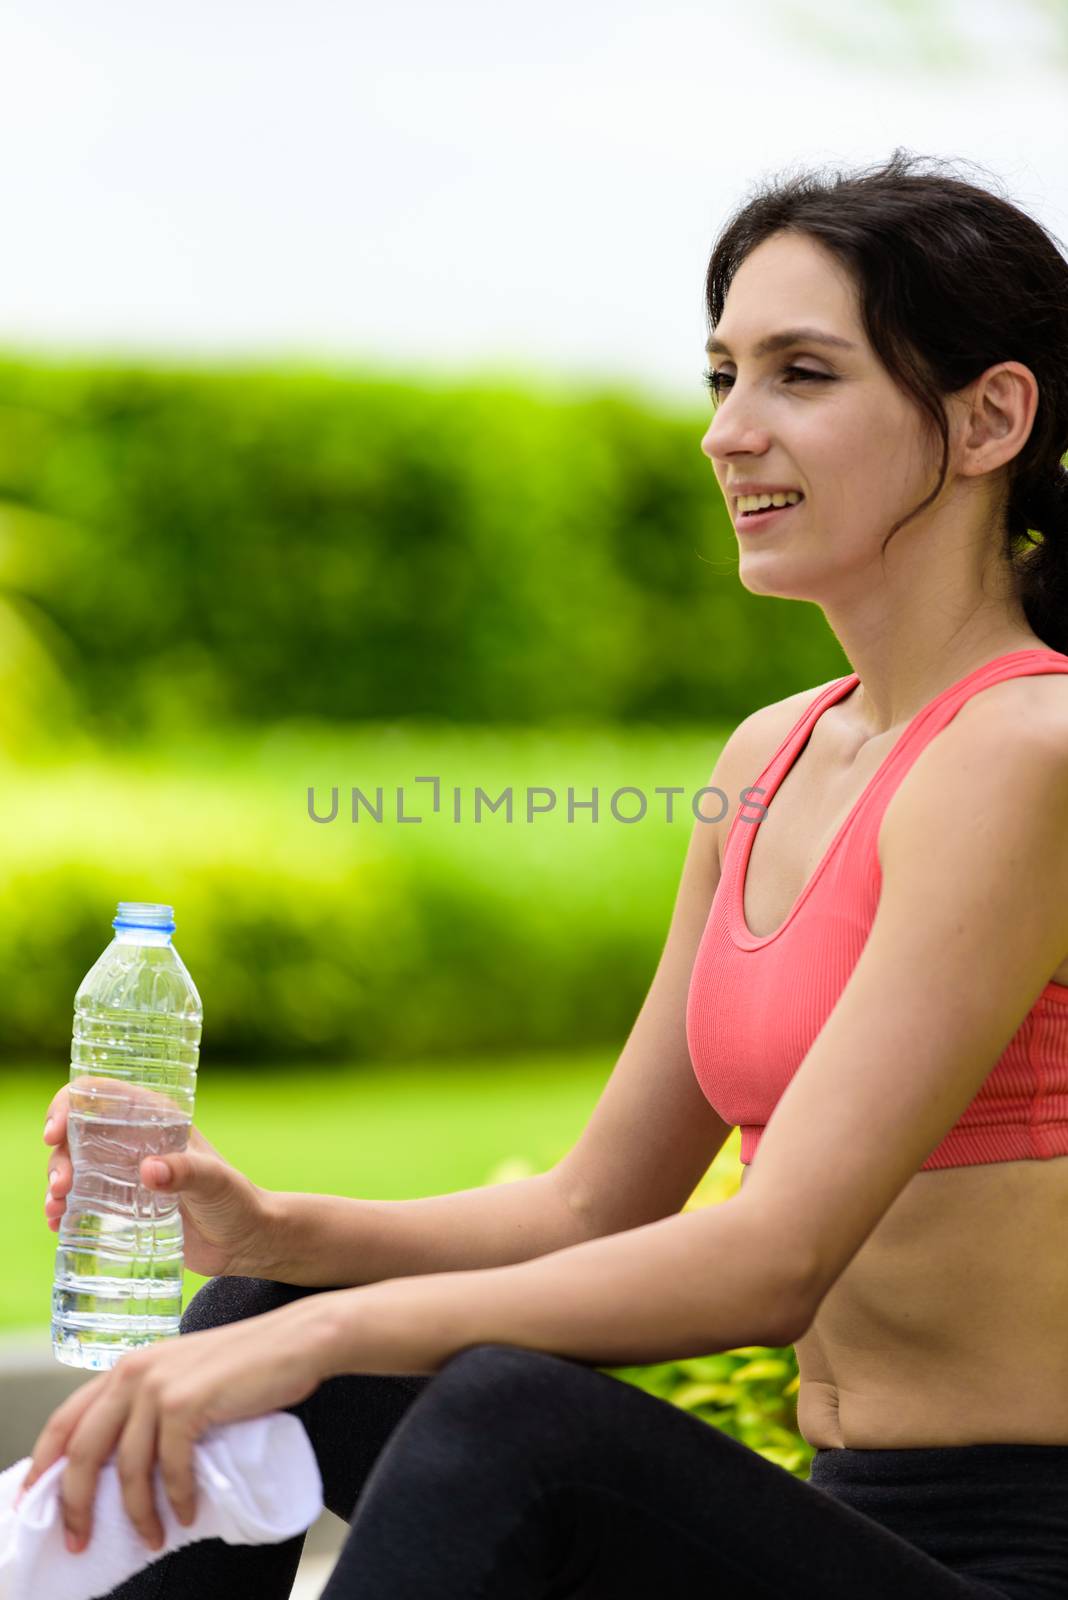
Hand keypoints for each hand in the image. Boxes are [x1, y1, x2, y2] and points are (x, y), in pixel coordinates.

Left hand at [15, 1294, 337, 1554]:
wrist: (295, 1341)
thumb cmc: (245, 1366)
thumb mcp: (183, 1379)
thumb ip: (148, 1408)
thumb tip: (120, 1468)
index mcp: (128, 1366)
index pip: (65, 1420)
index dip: (44, 1465)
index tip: (34, 1502)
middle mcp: (134, 1371)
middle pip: (82, 1452)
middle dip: (76, 1505)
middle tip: (78, 1540)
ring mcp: (159, 1385)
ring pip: (127, 1468)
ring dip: (137, 1514)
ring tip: (151, 1538)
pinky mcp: (187, 1402)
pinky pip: (170, 1468)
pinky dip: (177, 1499)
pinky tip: (185, 1513)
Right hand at [44, 1081, 270, 1277]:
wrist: (244, 1241)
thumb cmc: (236, 1201)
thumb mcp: (214, 1182)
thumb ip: (186, 1173)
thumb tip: (148, 1171)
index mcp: (155, 1119)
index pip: (100, 1095)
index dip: (68, 1105)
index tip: (54, 1133)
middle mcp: (134, 1141)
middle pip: (78, 1133)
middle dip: (59, 1155)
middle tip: (61, 1187)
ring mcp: (124, 1173)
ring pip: (73, 1166)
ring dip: (56, 1183)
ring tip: (56, 1209)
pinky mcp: (121, 1204)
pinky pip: (80, 1199)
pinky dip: (62, 1208)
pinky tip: (57, 1223)